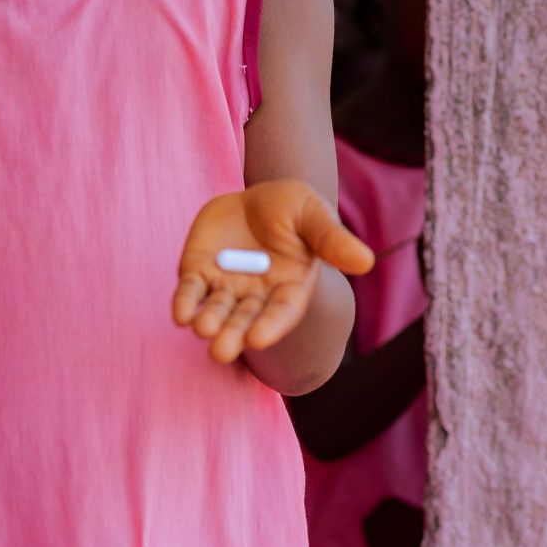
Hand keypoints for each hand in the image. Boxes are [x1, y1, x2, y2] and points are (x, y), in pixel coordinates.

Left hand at [174, 180, 374, 364]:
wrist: (257, 196)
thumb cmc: (294, 208)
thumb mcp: (314, 215)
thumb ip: (333, 240)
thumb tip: (366, 261)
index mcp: (290, 288)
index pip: (281, 312)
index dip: (270, 326)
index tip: (257, 340)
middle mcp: (257, 295)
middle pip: (245, 320)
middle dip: (232, 334)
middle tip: (220, 351)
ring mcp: (226, 286)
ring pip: (216, 310)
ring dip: (208, 322)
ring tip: (201, 329)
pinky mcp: (199, 271)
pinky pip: (191, 291)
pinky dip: (185, 303)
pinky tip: (180, 314)